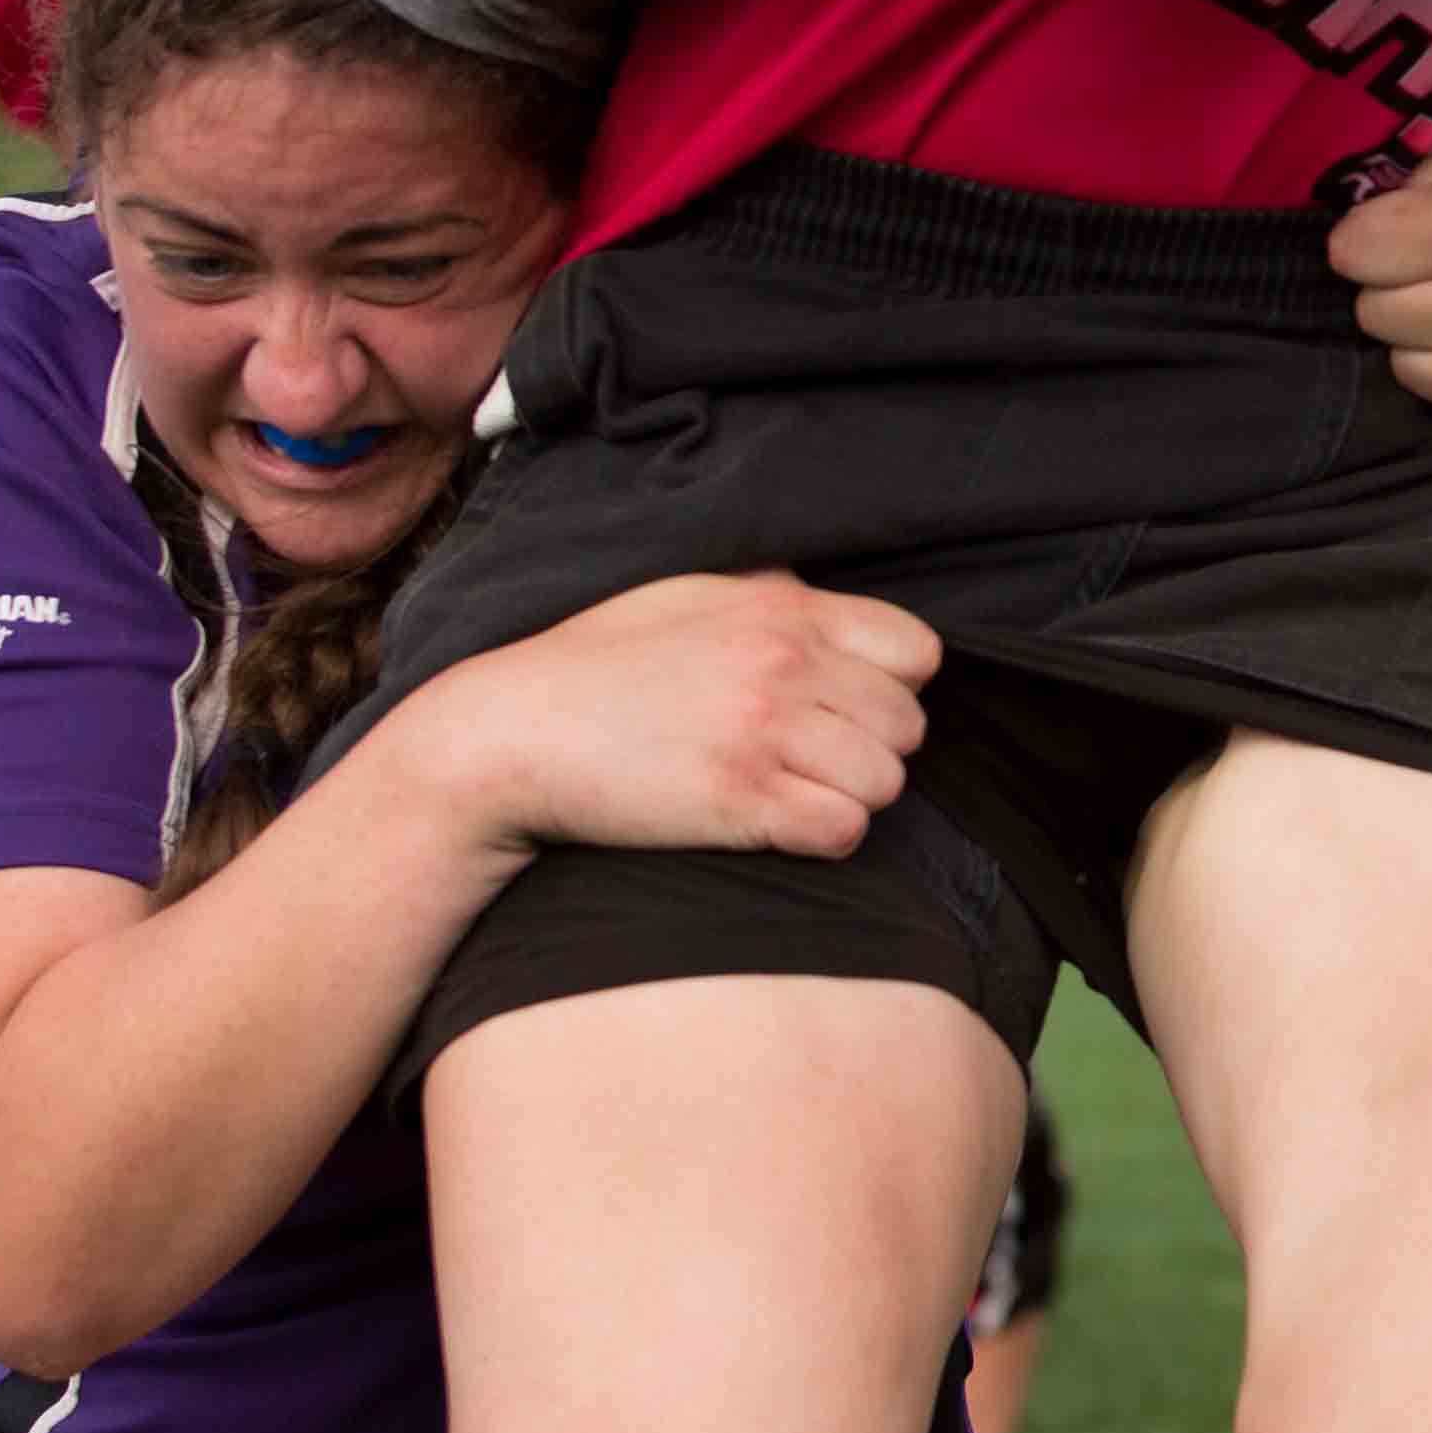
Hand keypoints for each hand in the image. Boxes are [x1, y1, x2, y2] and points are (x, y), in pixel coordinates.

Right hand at [447, 572, 939, 859]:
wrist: (514, 731)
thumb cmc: (599, 665)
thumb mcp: (691, 595)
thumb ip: (771, 594)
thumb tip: (823, 601)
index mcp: (783, 608)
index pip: (917, 651)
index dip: (893, 688)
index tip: (846, 708)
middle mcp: (784, 661)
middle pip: (908, 726)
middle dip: (871, 751)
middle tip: (810, 763)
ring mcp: (764, 729)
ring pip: (886, 783)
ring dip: (848, 799)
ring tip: (791, 793)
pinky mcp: (739, 798)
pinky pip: (843, 830)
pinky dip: (822, 838)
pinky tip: (776, 826)